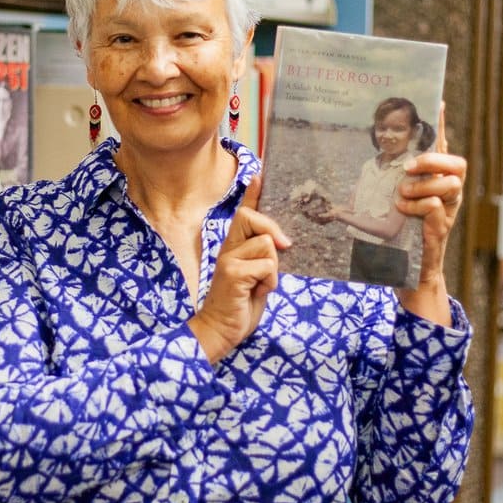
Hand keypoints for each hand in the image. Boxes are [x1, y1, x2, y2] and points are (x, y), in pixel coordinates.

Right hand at [189, 175, 291, 363]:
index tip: (257, 171)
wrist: (220, 331)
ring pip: (268, 247)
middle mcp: (227, 246)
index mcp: (233, 246)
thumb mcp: (256, 277)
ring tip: (257, 286)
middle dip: (273, 236)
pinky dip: (268, 283)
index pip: (244, 213)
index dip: (251, 192)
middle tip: (276, 258)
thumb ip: (265, 257)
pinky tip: (254, 294)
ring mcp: (228, 257)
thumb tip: (282, 241)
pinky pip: (267, 266)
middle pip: (257, 221)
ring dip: (272, 271)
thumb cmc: (239, 305)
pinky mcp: (233, 271)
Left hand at [395, 105, 464, 323]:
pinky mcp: (443, 228)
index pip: (443, 148)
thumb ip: (377, 191)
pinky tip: (402, 211)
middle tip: (408, 167)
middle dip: (432, 161)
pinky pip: (436, 206)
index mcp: (437, 182)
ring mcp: (449, 211)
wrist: (410, 273)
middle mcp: (449, 194)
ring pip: (448, 184)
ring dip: (420, 187)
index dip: (441, 126)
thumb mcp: (387, 207)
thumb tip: (344, 187)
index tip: (437, 102)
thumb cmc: (399, 238)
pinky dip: (416, 206)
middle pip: (457, 163)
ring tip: (400, 196)